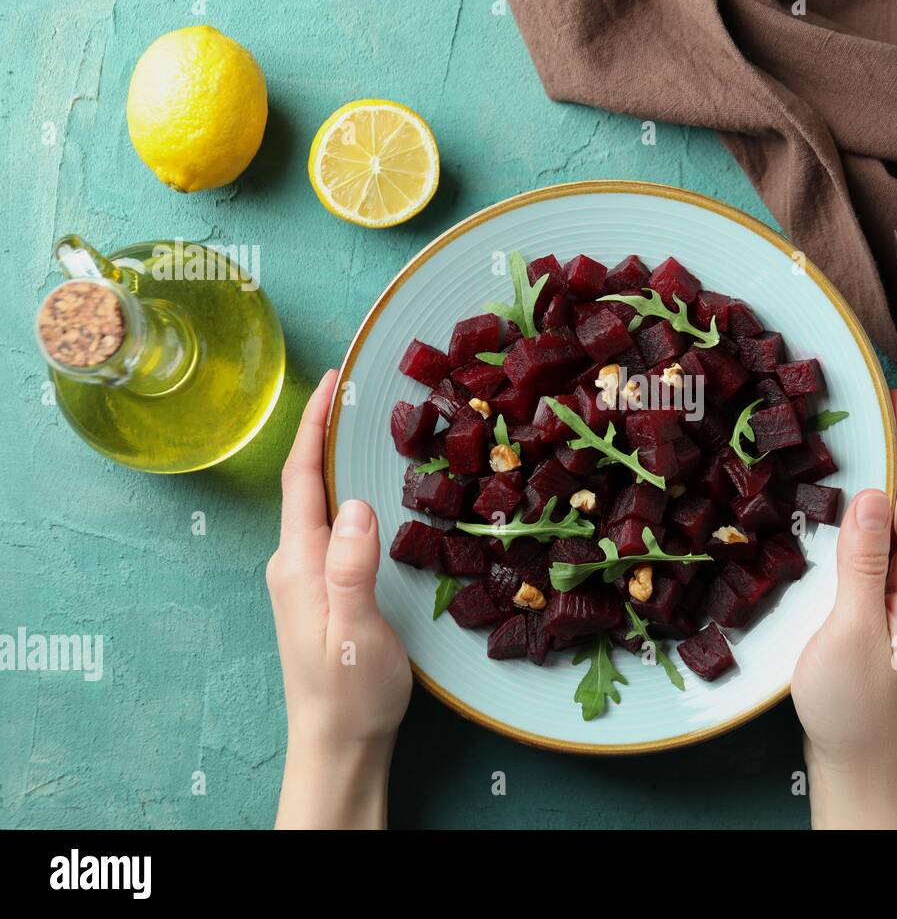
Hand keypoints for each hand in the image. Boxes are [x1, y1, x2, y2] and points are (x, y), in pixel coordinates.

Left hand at [266, 369, 411, 828]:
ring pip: (319, 504)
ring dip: (335, 462)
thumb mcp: (355, 630)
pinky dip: (346, 494)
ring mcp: (307, 578)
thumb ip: (351, 566)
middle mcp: (295, 563)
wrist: (338, 745)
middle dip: (324, 432)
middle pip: (305, 483)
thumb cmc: (349, 693)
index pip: (300, 480)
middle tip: (356, 392)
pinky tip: (370, 492)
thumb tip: (354, 503)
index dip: (313, 426)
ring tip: (365, 429)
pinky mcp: (324, 591)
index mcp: (299, 564)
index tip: (332, 380)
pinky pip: (332, 527)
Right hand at [791, 390, 896, 828]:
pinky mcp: (894, 615)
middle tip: (874, 410)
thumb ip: (863, 562)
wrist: (861, 766)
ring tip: (864, 445)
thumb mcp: (850, 630)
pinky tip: (855, 511)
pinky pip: (888, 552)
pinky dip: (874, 520)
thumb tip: (875, 495)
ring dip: (887, 485)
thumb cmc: (852, 708)